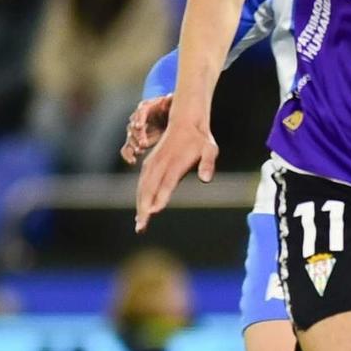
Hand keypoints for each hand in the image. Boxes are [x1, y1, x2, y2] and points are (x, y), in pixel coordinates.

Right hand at [120, 93, 172, 164]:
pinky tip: (133, 161)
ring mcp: (135, 131)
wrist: (168, 118)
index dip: (138, 120)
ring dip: (133, 145)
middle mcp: (137, 119)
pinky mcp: (135, 142)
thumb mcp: (171, 105)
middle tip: (144, 143)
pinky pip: (127, 149)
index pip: (139, 113)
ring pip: (129, 138)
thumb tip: (170, 96)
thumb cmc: (169, 110)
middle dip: (138, 136)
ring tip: (140, 152)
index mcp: (144, 108)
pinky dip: (128, 155)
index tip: (139, 126)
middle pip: (133, 127)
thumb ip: (169, 102)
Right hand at [135, 115, 217, 231]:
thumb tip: (206, 179)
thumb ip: (208, 163)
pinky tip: (141, 210)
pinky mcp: (149, 164)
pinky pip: (142, 183)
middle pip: (149, 189)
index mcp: (175, 162)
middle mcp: (160, 164)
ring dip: (139, 205)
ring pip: (143, 187)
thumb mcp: (210, 149)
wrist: (186, 122)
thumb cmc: (200, 140)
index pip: (166, 183)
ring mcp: (153, 164)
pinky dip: (140, 196)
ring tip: (139, 224)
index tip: (153, 212)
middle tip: (141, 227)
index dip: (159, 198)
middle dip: (144, 209)